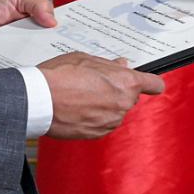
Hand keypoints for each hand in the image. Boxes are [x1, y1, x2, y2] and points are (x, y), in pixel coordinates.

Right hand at [39, 53, 165, 138]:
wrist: (39, 100)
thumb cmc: (61, 76)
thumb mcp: (86, 59)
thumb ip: (109, 65)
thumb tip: (121, 65)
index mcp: (125, 83)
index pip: (155, 85)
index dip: (151, 82)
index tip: (148, 83)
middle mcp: (122, 104)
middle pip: (130, 97)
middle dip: (118, 90)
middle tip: (97, 82)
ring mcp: (110, 121)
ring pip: (115, 111)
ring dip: (105, 104)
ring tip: (81, 94)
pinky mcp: (97, 134)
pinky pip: (102, 123)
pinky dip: (94, 117)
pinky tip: (78, 107)